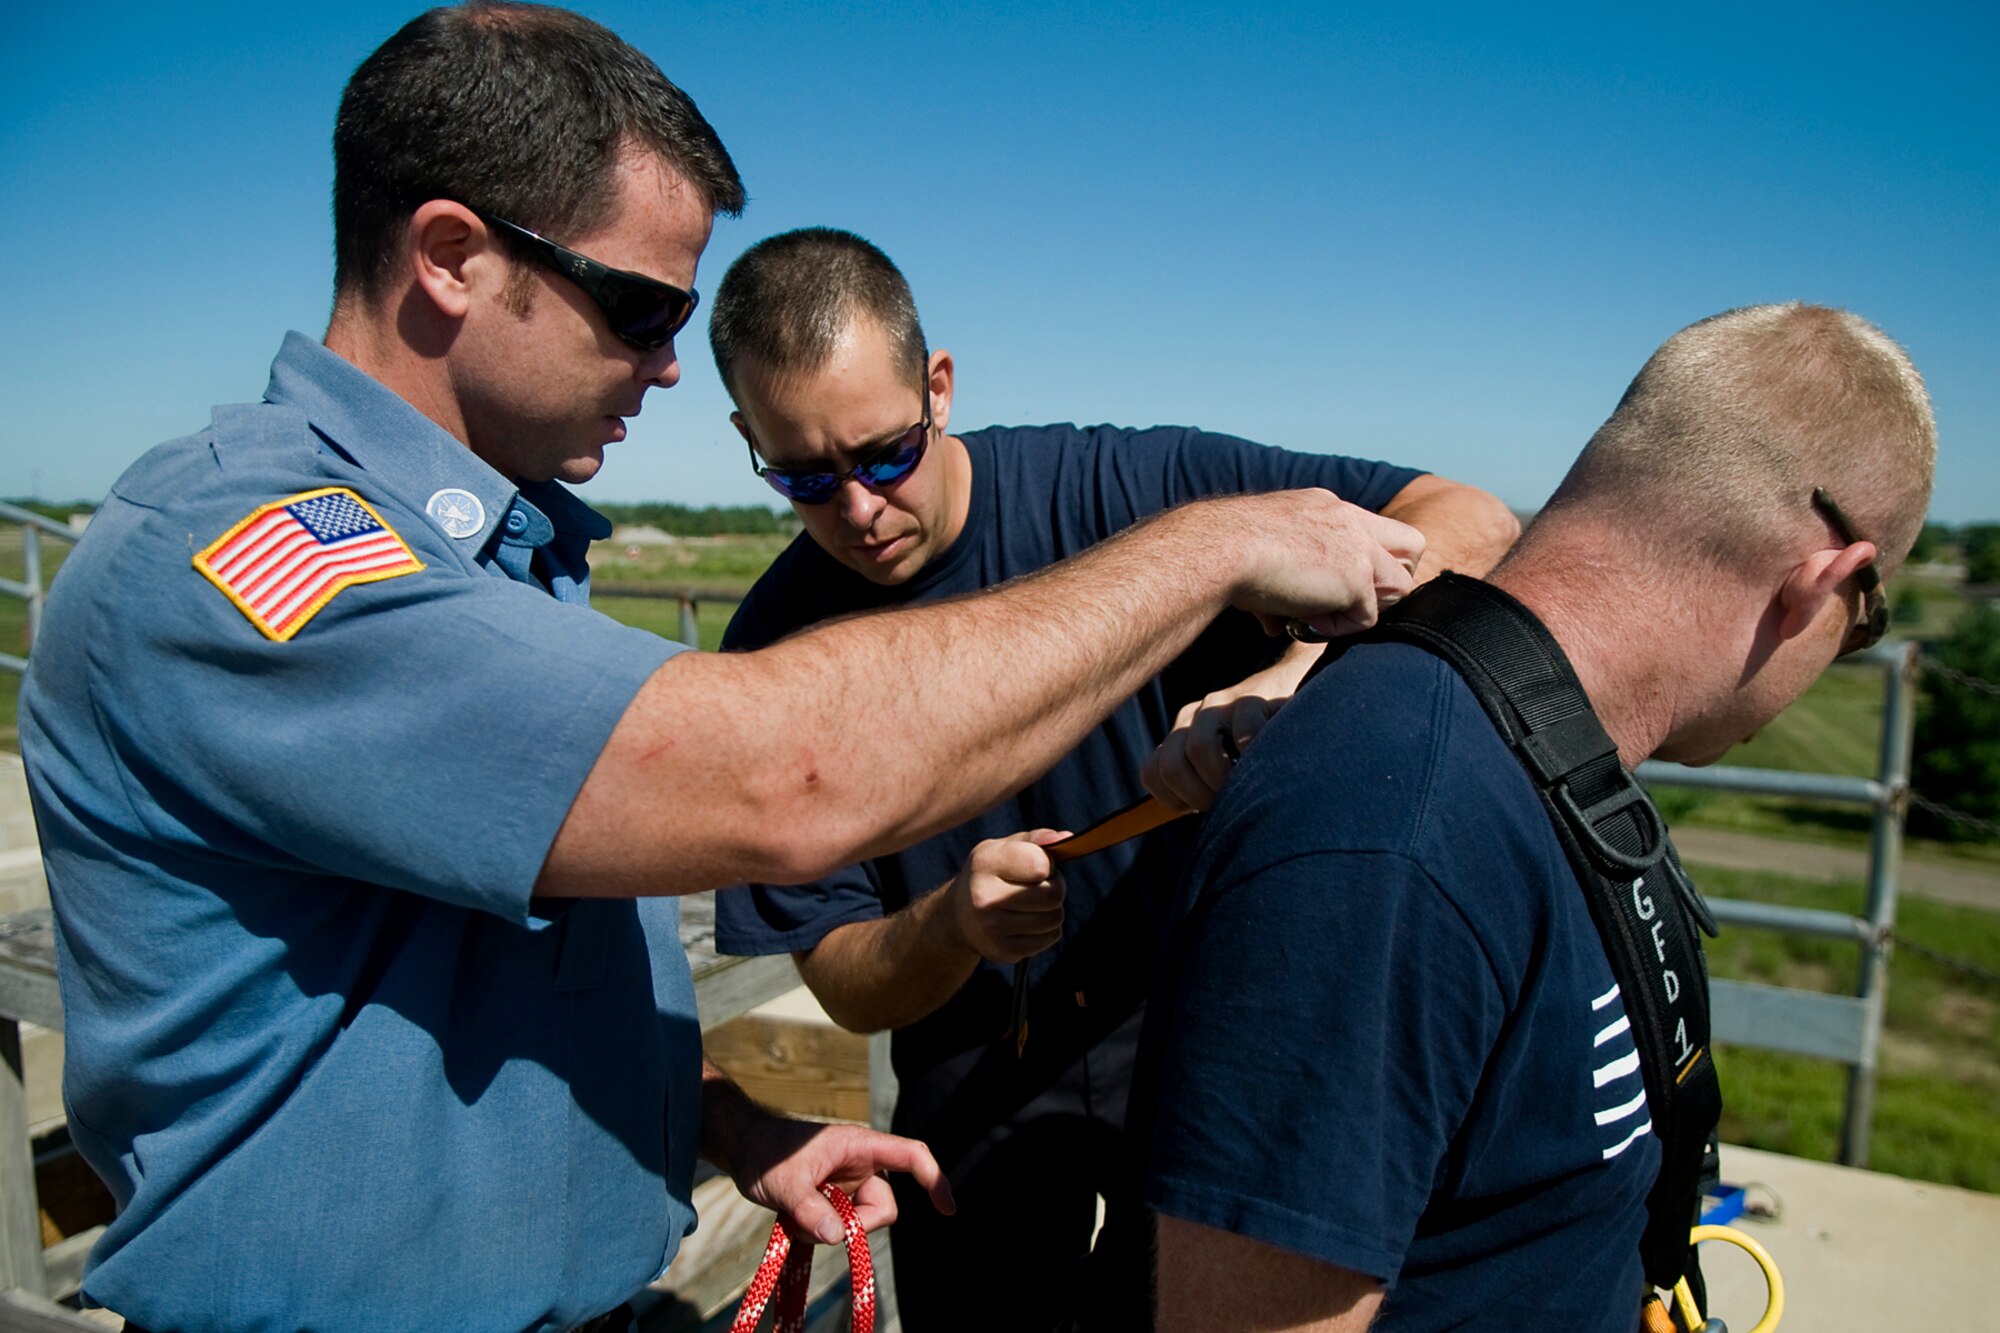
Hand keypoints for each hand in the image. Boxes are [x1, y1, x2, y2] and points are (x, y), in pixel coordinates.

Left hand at [729, 1114, 955, 1244]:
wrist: (743, 1150)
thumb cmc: (766, 1154)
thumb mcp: (784, 1183)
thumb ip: (810, 1210)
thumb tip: (839, 1238)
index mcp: (860, 1145)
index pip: (911, 1155)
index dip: (934, 1179)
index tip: (947, 1209)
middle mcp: (861, 1165)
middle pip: (883, 1207)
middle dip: (856, 1226)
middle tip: (816, 1226)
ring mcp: (849, 1185)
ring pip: (860, 1222)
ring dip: (831, 1230)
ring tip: (795, 1218)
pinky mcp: (834, 1201)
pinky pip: (841, 1227)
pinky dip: (821, 1231)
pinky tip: (795, 1221)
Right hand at [947, 831, 1067, 963]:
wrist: (959, 915)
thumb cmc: (991, 873)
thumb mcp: (1005, 847)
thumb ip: (1036, 839)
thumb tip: (1067, 838)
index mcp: (985, 863)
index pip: (1040, 865)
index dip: (1048, 864)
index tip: (1037, 864)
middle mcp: (984, 898)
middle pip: (1053, 895)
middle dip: (1055, 888)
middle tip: (1039, 885)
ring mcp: (992, 929)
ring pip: (1055, 918)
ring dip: (1052, 909)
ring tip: (1032, 903)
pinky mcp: (1004, 951)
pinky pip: (1051, 937)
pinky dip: (1047, 929)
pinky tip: (1028, 921)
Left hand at [1142, 643, 1323, 811]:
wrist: (1298, 702)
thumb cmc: (1263, 755)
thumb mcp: (1229, 772)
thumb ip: (1208, 791)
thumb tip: (1206, 834)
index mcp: (1179, 738)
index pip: (1152, 773)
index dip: (1174, 800)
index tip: (1202, 810)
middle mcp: (1191, 720)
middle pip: (1172, 766)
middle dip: (1199, 795)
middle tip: (1228, 804)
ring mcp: (1218, 705)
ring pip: (1199, 748)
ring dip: (1222, 778)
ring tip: (1248, 785)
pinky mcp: (1250, 698)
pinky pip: (1243, 727)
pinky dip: (1254, 751)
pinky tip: (1269, 759)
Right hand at [1196, 490, 1422, 637]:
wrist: (1221, 548)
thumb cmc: (1225, 551)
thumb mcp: (1262, 551)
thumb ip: (1284, 579)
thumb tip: (1275, 620)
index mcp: (1326, 506)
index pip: (1374, 529)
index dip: (1366, 559)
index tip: (1330, 582)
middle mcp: (1350, 519)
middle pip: (1412, 545)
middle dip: (1390, 579)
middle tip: (1349, 599)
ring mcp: (1359, 549)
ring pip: (1399, 587)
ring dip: (1363, 607)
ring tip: (1317, 613)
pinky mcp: (1357, 580)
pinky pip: (1365, 619)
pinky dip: (1337, 627)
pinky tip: (1301, 620)